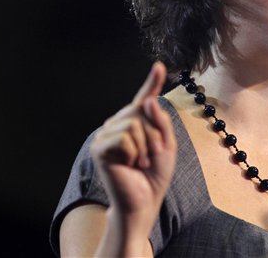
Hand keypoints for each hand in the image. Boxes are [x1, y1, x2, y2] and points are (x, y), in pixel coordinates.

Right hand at [90, 62, 176, 233]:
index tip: (159, 66)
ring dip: (145, 146)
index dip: (152, 82)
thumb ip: (161, 121)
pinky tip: (129, 165)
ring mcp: (106, 135)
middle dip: (155, 134)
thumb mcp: (166, 144)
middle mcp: (117, 124)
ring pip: (133, 123)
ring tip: (140, 162)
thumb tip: (148, 100)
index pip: (144, 99)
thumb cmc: (154, 173)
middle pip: (141, 110)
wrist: (144, 200)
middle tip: (151, 155)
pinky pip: (124, 137)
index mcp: (134, 123)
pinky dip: (134, 152)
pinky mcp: (100, 148)